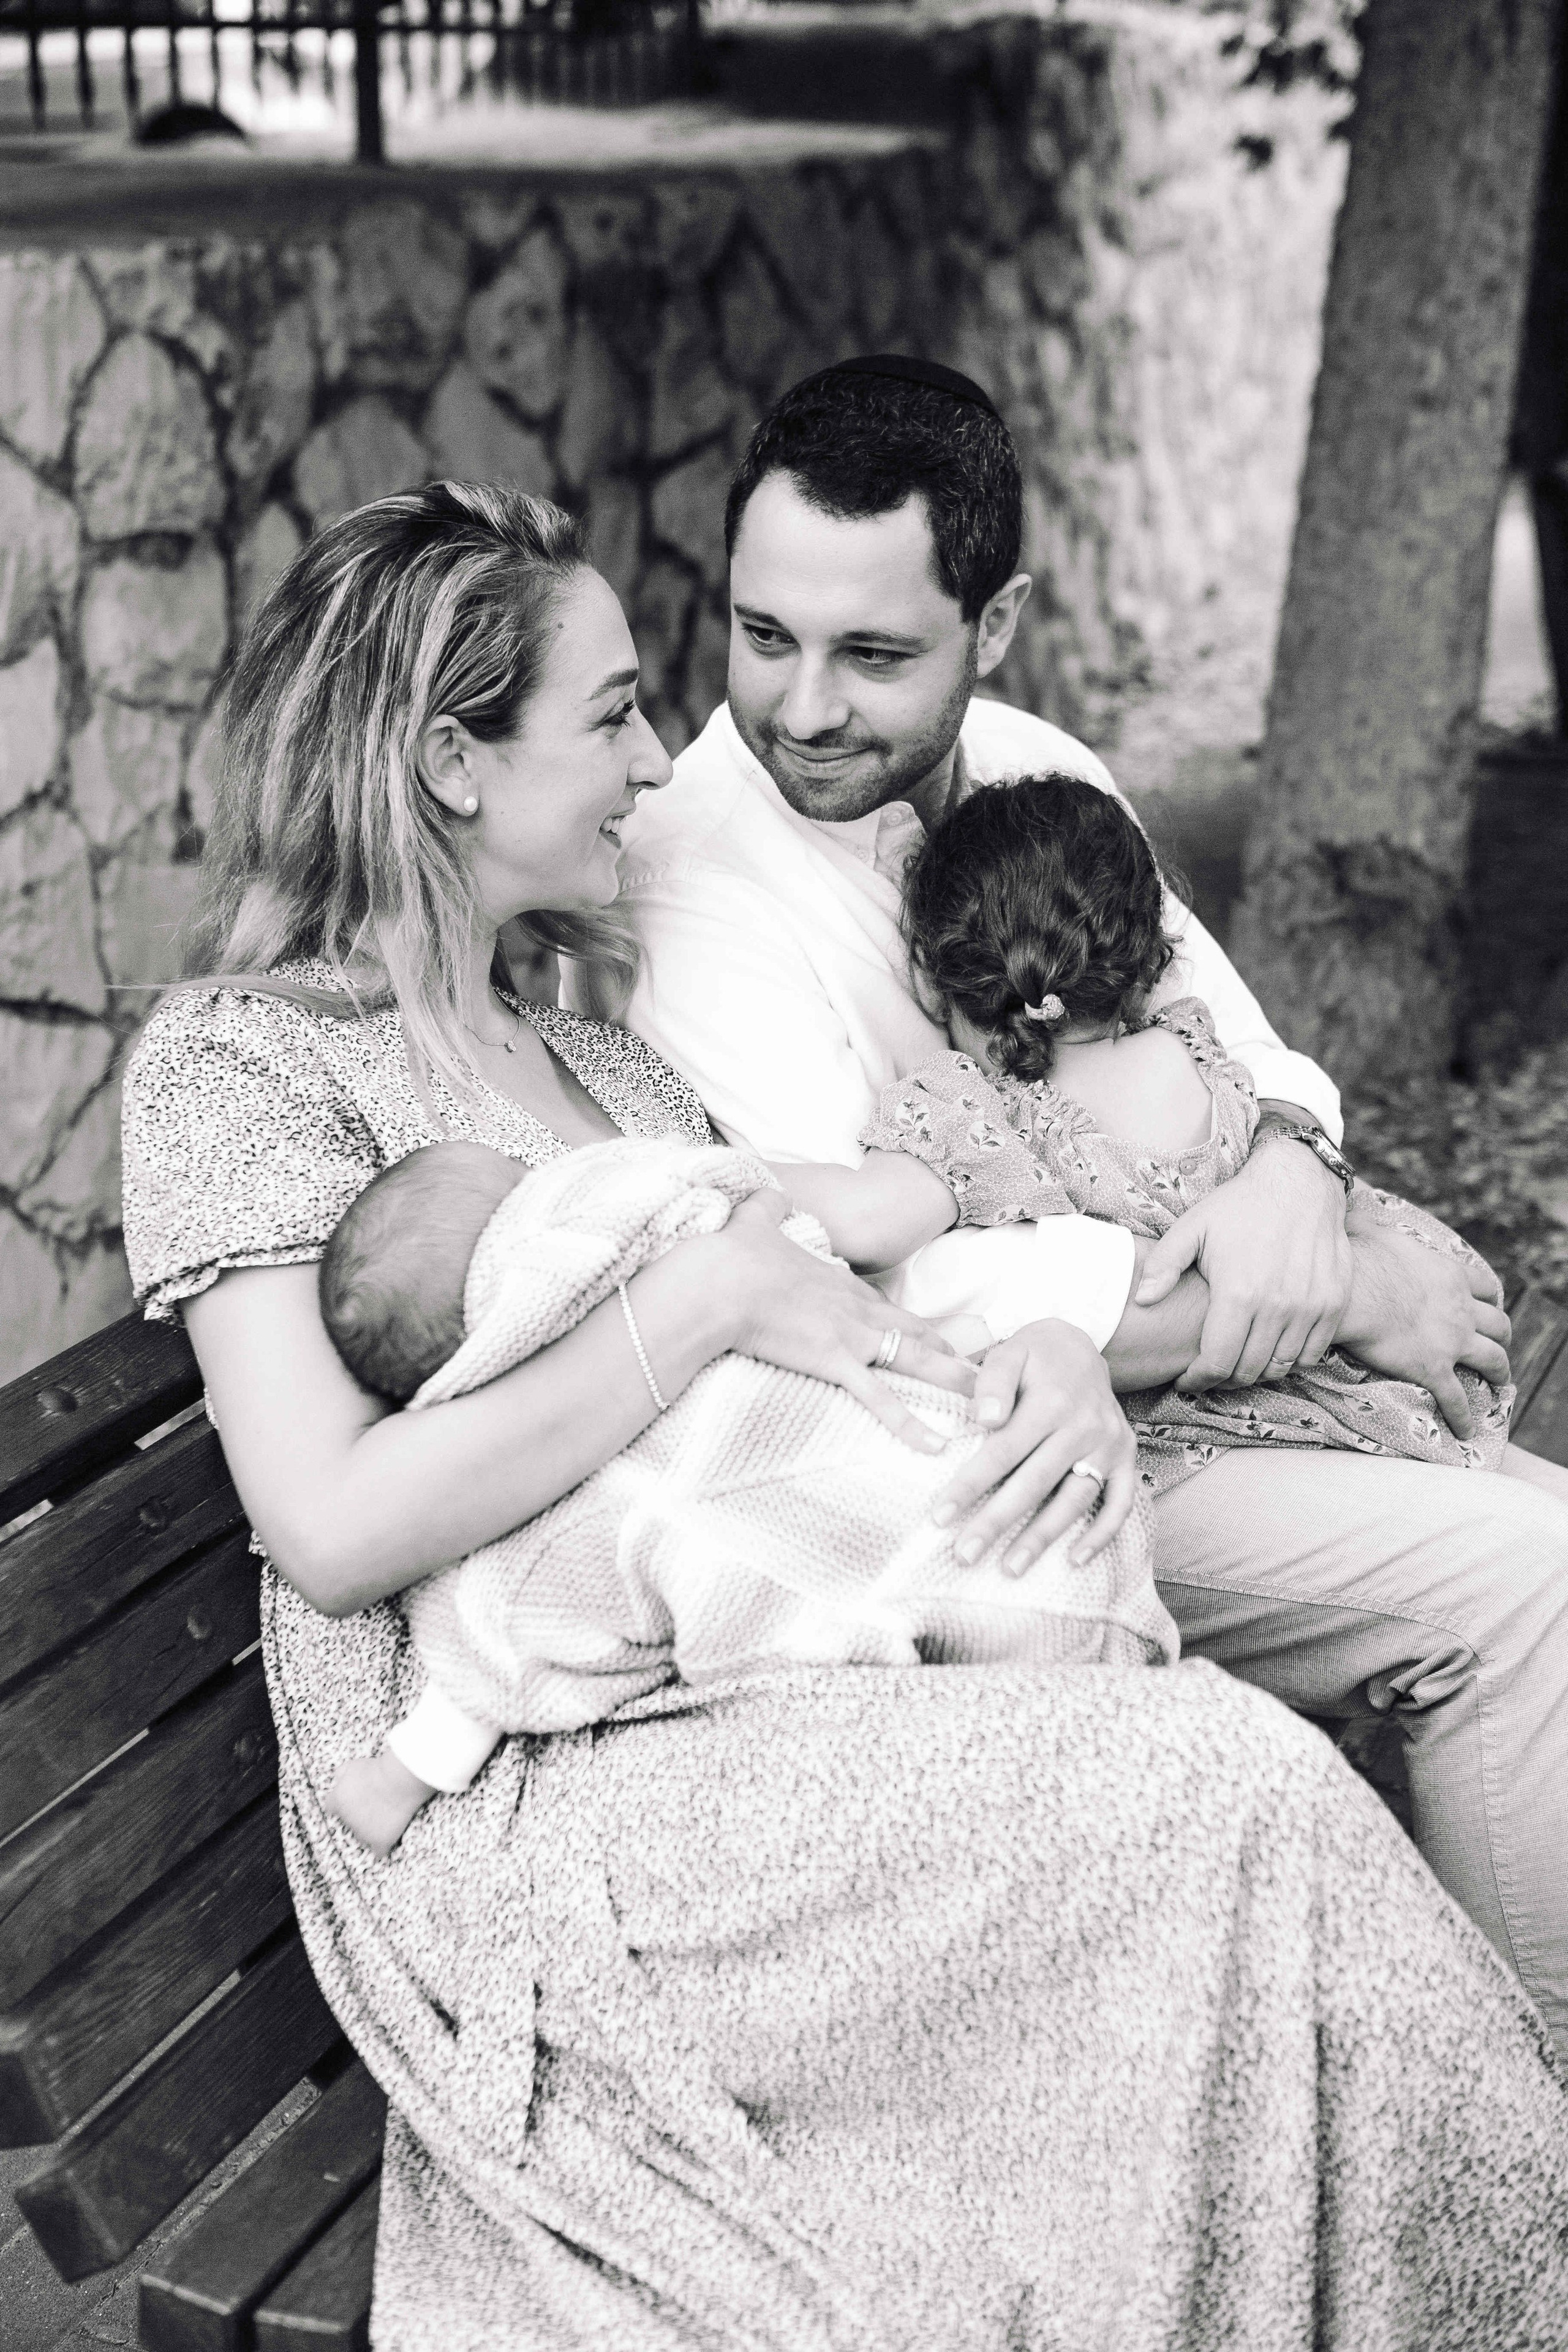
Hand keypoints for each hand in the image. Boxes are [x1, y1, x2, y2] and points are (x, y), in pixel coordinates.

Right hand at [716, 1191, 973, 1449]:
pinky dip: (911, 1425)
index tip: (932, 1338)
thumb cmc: (731, 1256)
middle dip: (949, 1351)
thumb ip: (766, 1207)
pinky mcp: (836, 1362)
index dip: (911, 1324)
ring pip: (916, 1360)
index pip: (885, 1306)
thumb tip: (767, 1193)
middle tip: (980, 1369)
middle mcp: (856, 1308)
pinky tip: (937, 1446)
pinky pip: (881, 1400)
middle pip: (915, 1331)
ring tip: (985, 1404)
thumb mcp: (753, 1222)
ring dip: (952, 1380)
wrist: (719, 1283)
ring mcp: (851, 1335)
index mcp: (838, 1281)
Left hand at [930, 1320, 1136, 1572]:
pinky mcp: (1126, 1458)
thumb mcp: (1010, 1352)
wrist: (1083, 1345)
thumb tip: (985, 1420)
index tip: (940, 1517)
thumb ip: (992, 1383)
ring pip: (1075, 1500)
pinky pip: (1119, 1502)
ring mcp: (1109, 1445)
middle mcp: (1084, 1427)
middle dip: (997, 1522)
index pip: (1002, 1452)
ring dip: (1043, 1537)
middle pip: (1035, 1483)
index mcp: (1050, 1402)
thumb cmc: (1035, 1356)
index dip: (969, 1485)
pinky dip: (1102, 1534)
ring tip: (1010, 1568)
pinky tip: (1075, 1560)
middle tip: (965, 1555)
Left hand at [1135, 1137, 1351, 1391]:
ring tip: (1238, 1362)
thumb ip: (1162, 1266)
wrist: (1298, 1182)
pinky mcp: (1334, 1303)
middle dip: (1223, 1380)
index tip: (1187, 1380)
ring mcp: (1311, 1307)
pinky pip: (1311, 1353)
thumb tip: (1142, 1301)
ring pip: (1280, 1367)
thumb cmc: (1239, 1206)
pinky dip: (1290, 1361)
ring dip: (1256, 1372)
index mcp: (1239, 1293)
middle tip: (1209, 1372)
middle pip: (1248, 1371)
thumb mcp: (1192, 1227)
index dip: (1198, 1380)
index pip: (1217, 1363)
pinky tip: (1270, 1349)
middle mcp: (1279, 1306)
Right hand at [1336, 1222, 1510, 1439]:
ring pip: (1494, 1360)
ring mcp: (1452, 1341)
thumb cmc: (1360, 1259)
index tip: (1488, 1304)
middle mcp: (1461, 1309)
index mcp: (1450, 1275)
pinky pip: (1458, 1399)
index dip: (1489, 1297)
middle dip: (1502, 1336)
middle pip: (1498, 1324)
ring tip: (1500, 1385)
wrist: (1355, 1293)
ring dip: (1500, 1373)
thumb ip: (1368, 1221)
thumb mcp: (1370, 1229)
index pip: (1484, 1286)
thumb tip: (1348, 1203)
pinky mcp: (1435, 1369)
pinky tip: (1466, 1431)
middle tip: (1498, 1346)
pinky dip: (1465, 1417)